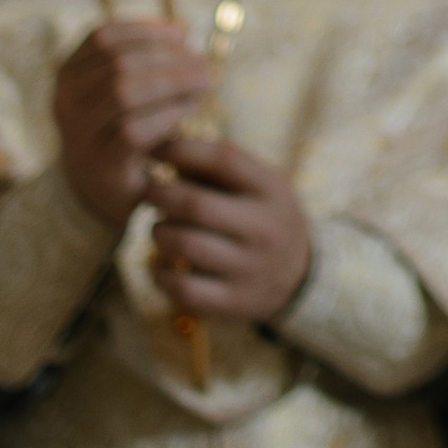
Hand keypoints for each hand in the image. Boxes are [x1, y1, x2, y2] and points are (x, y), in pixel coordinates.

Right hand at [54, 18, 210, 229]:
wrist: (103, 191)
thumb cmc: (122, 128)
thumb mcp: (125, 88)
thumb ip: (146, 58)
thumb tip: (181, 29)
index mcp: (67, 74)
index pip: (103, 37)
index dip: (147, 31)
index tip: (184, 35)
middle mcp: (64, 101)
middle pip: (118, 62)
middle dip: (168, 58)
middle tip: (204, 66)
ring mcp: (77, 134)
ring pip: (123, 92)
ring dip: (172, 83)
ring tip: (202, 86)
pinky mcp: (100, 165)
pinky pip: (134, 132)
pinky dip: (167, 116)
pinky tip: (188, 112)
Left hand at [147, 131, 315, 330]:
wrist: (300, 276)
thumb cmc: (263, 217)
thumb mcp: (259, 184)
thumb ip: (219, 166)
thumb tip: (163, 146)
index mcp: (273, 190)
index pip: (224, 160)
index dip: (182, 150)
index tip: (155, 150)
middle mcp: (266, 228)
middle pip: (196, 205)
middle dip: (160, 194)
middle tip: (147, 192)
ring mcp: (251, 269)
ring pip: (184, 245)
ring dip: (159, 232)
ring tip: (158, 228)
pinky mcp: (235, 302)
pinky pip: (183, 288)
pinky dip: (160, 273)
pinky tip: (160, 264)